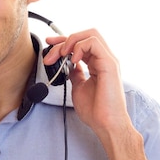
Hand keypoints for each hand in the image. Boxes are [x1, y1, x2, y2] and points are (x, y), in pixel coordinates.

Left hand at [43, 29, 153, 159]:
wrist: (106, 125)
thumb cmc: (96, 111)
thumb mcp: (79, 87)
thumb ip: (75, 73)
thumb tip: (68, 65)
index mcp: (98, 63)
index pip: (82, 43)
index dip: (64, 40)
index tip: (49, 43)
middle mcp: (104, 59)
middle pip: (86, 34)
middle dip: (65, 39)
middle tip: (51, 52)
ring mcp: (108, 60)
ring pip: (91, 34)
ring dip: (71, 42)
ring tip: (61, 55)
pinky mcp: (109, 64)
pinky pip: (94, 43)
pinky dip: (79, 47)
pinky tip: (73, 59)